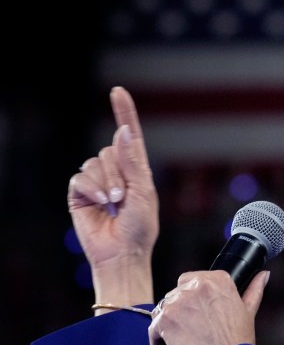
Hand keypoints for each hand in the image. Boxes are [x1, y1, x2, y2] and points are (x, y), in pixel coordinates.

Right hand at [67, 86, 158, 308]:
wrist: (122, 252)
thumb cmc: (140, 227)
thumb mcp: (143, 191)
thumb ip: (131, 162)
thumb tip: (121, 132)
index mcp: (136, 168)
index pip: (129, 135)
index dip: (123, 112)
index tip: (118, 91)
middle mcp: (116, 171)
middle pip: (109, 150)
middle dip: (117, 173)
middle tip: (123, 197)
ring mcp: (97, 182)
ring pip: (94, 163)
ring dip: (105, 183)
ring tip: (114, 204)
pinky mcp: (80, 193)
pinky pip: (80, 178)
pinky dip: (91, 189)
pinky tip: (99, 204)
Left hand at [149, 269, 269, 344]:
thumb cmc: (237, 342)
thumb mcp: (249, 311)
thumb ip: (254, 290)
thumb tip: (263, 276)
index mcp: (218, 280)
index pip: (191, 279)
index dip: (191, 298)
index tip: (196, 312)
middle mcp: (197, 286)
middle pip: (175, 293)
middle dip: (179, 309)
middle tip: (190, 327)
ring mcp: (179, 302)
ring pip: (163, 308)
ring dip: (168, 322)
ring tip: (182, 339)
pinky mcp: (165, 319)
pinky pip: (153, 326)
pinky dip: (158, 338)